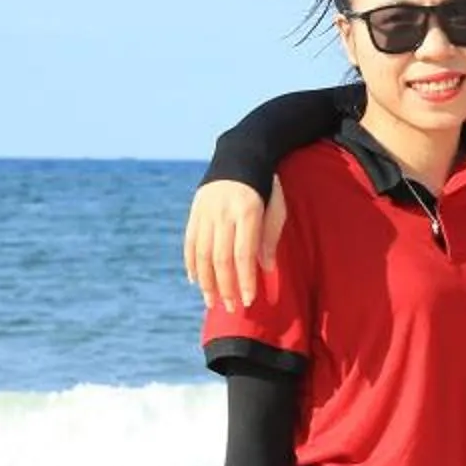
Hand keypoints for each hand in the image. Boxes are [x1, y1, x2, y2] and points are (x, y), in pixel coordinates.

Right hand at [185, 178, 290, 309]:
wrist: (239, 157)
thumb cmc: (266, 189)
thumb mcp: (276, 208)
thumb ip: (269, 238)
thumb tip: (265, 269)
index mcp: (248, 212)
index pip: (244, 254)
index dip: (245, 280)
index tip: (249, 300)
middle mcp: (223, 213)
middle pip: (221, 258)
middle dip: (226, 287)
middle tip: (231, 308)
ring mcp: (205, 212)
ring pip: (202, 253)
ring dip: (206, 281)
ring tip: (211, 301)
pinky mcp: (194, 212)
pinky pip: (190, 242)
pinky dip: (191, 263)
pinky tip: (196, 280)